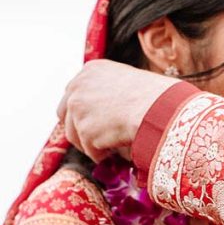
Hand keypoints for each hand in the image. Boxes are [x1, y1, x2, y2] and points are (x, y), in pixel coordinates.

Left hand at [57, 59, 181, 160]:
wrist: (157, 107)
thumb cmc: (154, 96)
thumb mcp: (127, 81)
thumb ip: (109, 91)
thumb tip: (103, 115)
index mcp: (91, 70)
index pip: (73, 93)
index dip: (82, 111)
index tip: (92, 121)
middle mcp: (78, 86)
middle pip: (65, 114)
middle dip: (78, 128)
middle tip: (93, 140)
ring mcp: (78, 108)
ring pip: (75, 136)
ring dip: (91, 144)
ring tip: (112, 146)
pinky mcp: (84, 130)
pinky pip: (90, 150)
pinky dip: (102, 154)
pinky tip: (117, 148)